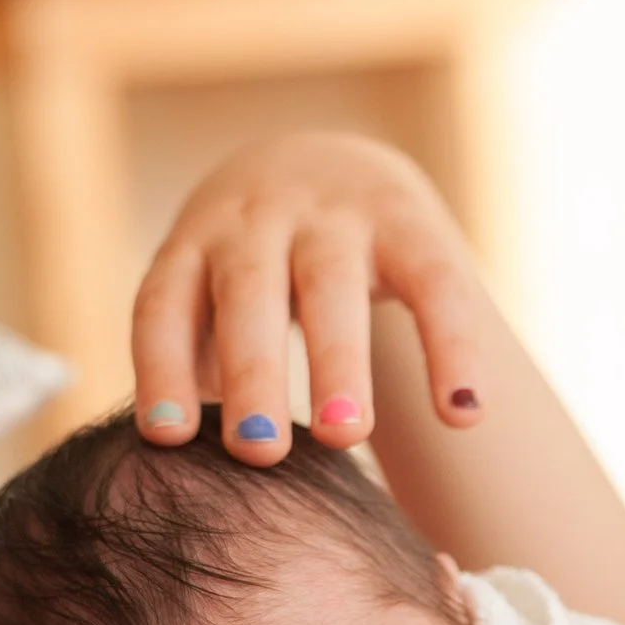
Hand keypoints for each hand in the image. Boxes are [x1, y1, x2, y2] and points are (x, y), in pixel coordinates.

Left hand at [131, 132, 489, 464]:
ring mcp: (334, 215)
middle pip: (249, 295)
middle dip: (253, 372)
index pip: (165, 306)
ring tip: (343, 436)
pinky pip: (434, 284)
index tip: (165, 439)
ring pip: (333, 285)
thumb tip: (185, 470)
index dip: (162, 368)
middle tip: (259, 451)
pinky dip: (451, 348)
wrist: (324, 155)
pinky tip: (463, 415)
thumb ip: (196, 364)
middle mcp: (257, 221)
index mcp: (194, 245)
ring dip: (338, 362)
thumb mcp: (207, 292)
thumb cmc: (252, 263)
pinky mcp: (410, 219)